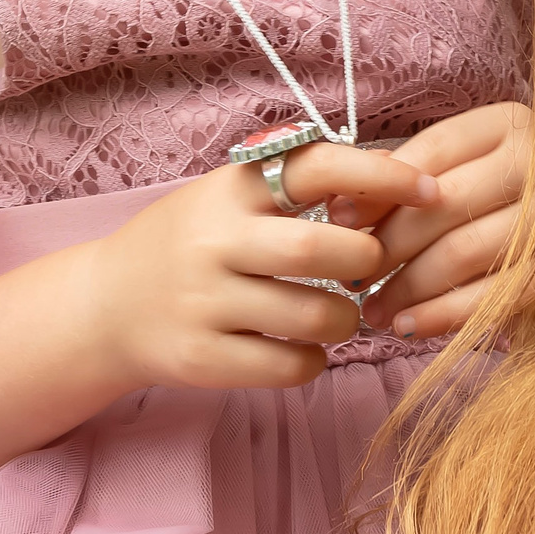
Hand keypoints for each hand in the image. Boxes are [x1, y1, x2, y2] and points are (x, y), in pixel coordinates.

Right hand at [79, 143, 443, 394]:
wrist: (105, 305)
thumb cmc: (189, 243)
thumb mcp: (228, 198)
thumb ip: (293, 190)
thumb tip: (389, 188)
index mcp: (230, 189)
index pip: (317, 166)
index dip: (381, 175)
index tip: (429, 190)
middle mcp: (213, 240)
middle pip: (322, 249)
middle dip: (366, 261)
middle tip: (366, 268)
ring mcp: (204, 302)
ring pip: (315, 316)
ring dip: (346, 319)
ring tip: (337, 314)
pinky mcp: (202, 358)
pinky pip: (291, 366)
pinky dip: (314, 360)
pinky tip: (302, 348)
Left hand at [340, 101, 530, 338]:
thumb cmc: (502, 186)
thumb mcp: (465, 159)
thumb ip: (407, 172)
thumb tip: (340, 206)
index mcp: (508, 123)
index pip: (432, 151)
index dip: (380, 186)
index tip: (338, 218)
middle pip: (443, 205)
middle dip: (388, 245)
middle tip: (351, 276)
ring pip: (463, 252)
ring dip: (409, 288)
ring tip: (373, 309)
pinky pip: (494, 297)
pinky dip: (446, 315)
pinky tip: (410, 327)